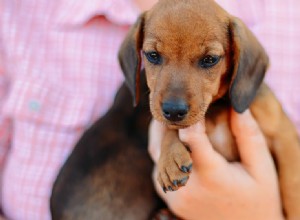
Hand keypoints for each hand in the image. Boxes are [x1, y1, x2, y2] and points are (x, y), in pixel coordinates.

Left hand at [148, 109, 283, 219]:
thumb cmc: (258, 198)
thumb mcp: (261, 168)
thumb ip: (249, 136)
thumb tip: (237, 105)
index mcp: (212, 176)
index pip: (191, 138)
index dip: (192, 118)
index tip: (197, 105)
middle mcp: (187, 186)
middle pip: (165, 144)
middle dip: (169, 122)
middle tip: (176, 106)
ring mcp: (175, 195)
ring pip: (157, 155)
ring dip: (162, 135)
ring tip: (171, 120)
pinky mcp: (170, 199)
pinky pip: (158, 169)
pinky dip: (163, 153)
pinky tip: (173, 145)